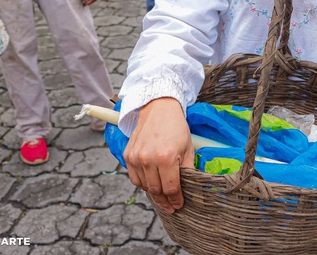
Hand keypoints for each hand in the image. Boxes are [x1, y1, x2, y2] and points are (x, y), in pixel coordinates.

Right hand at [124, 98, 194, 213]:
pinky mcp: (128, 155)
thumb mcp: (188, 148)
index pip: (170, 188)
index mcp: (166, 158)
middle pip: (156, 190)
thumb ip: (187, 169)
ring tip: (162, 194)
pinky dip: (143, 183)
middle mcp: (148, 159)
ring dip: (154, 192)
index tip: (178, 205)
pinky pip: (134, 178)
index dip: (175, 199)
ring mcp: (136, 158)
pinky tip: (151, 182)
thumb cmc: (176, 128)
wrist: (158, 109)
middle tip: (170, 207)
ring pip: (144, 186)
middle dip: (165, 201)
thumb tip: (188, 188)